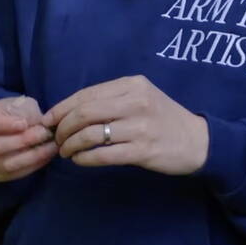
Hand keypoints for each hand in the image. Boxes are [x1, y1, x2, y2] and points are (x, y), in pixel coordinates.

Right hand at [0, 95, 56, 182]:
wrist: (10, 126)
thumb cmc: (12, 112)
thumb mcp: (18, 104)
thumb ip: (24, 113)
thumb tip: (38, 127)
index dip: (1, 125)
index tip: (23, 123)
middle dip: (20, 141)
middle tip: (43, 134)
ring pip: (3, 164)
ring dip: (30, 156)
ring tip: (50, 145)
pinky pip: (11, 175)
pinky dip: (31, 166)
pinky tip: (45, 156)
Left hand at [45, 76, 208, 175]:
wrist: (197, 141)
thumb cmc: (162, 119)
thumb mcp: (141, 98)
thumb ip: (110, 100)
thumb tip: (68, 112)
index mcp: (132, 84)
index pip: (86, 94)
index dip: (61, 108)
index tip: (48, 121)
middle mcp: (136, 102)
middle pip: (84, 113)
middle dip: (62, 128)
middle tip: (57, 139)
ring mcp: (140, 127)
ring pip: (91, 134)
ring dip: (71, 145)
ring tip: (67, 152)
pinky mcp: (143, 150)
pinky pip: (103, 155)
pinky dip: (85, 158)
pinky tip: (80, 160)